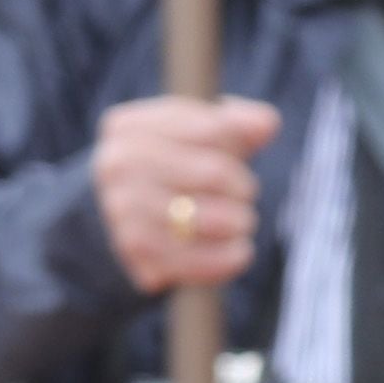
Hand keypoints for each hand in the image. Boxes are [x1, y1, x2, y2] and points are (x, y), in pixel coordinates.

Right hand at [91, 96, 279, 296]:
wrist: (130, 210)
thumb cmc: (175, 161)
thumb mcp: (200, 130)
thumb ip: (236, 122)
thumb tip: (266, 124)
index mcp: (129, 127)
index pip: (212, 130)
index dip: (237, 145)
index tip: (239, 153)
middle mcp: (117, 166)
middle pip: (213, 174)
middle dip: (241, 187)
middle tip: (244, 194)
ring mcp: (121, 211)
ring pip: (206, 220)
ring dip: (238, 223)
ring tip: (240, 221)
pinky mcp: (135, 252)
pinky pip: (196, 260)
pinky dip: (227, 259)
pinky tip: (238, 251)